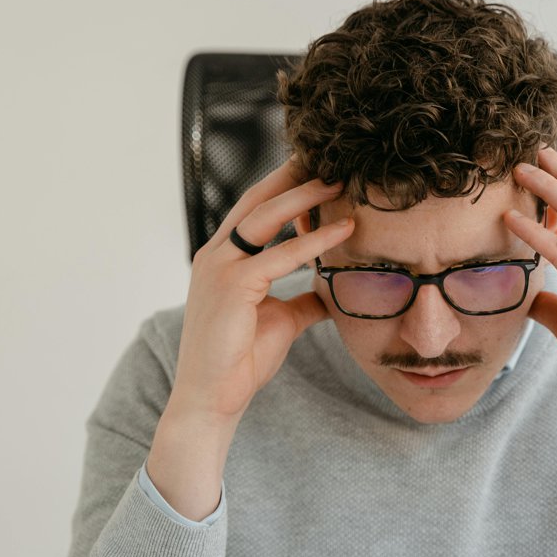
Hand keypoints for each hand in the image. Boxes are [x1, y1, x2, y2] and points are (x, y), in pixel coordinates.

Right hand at [167, 159, 353, 424]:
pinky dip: (314, 240)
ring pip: (266, 217)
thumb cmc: (241, 360)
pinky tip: (344, 229)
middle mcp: (216, 255)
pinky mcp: (233, 287)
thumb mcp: (281, 320)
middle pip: (257, 200)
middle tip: (329, 157)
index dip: (284, 186)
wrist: (212, 399)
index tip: (317, 169)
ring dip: (306, 196)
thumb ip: (303, 299)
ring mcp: (220, 268)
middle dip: (293, 175)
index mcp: (221, 258)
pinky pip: (281, 254)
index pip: (254, 209)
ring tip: (340, 181)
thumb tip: (332, 291)